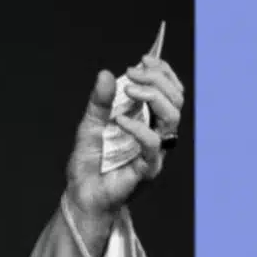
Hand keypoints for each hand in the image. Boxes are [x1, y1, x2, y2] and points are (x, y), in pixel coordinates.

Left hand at [65, 56, 184, 242]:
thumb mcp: (89, 126)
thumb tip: (106, 74)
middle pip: (175, 99)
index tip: (142, 60)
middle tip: (132, 73)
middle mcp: (156, 134)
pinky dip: (138, 128)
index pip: (169, 90)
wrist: (81, 196)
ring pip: (172, 117)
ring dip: (154, 96)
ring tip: (130, 89)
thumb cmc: (88, 164)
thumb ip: (99, 103)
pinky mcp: (148, 168)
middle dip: (157, 79)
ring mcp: (154, 151)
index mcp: (147, 121)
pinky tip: (120, 120)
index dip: (161, 71)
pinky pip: (153, 144)